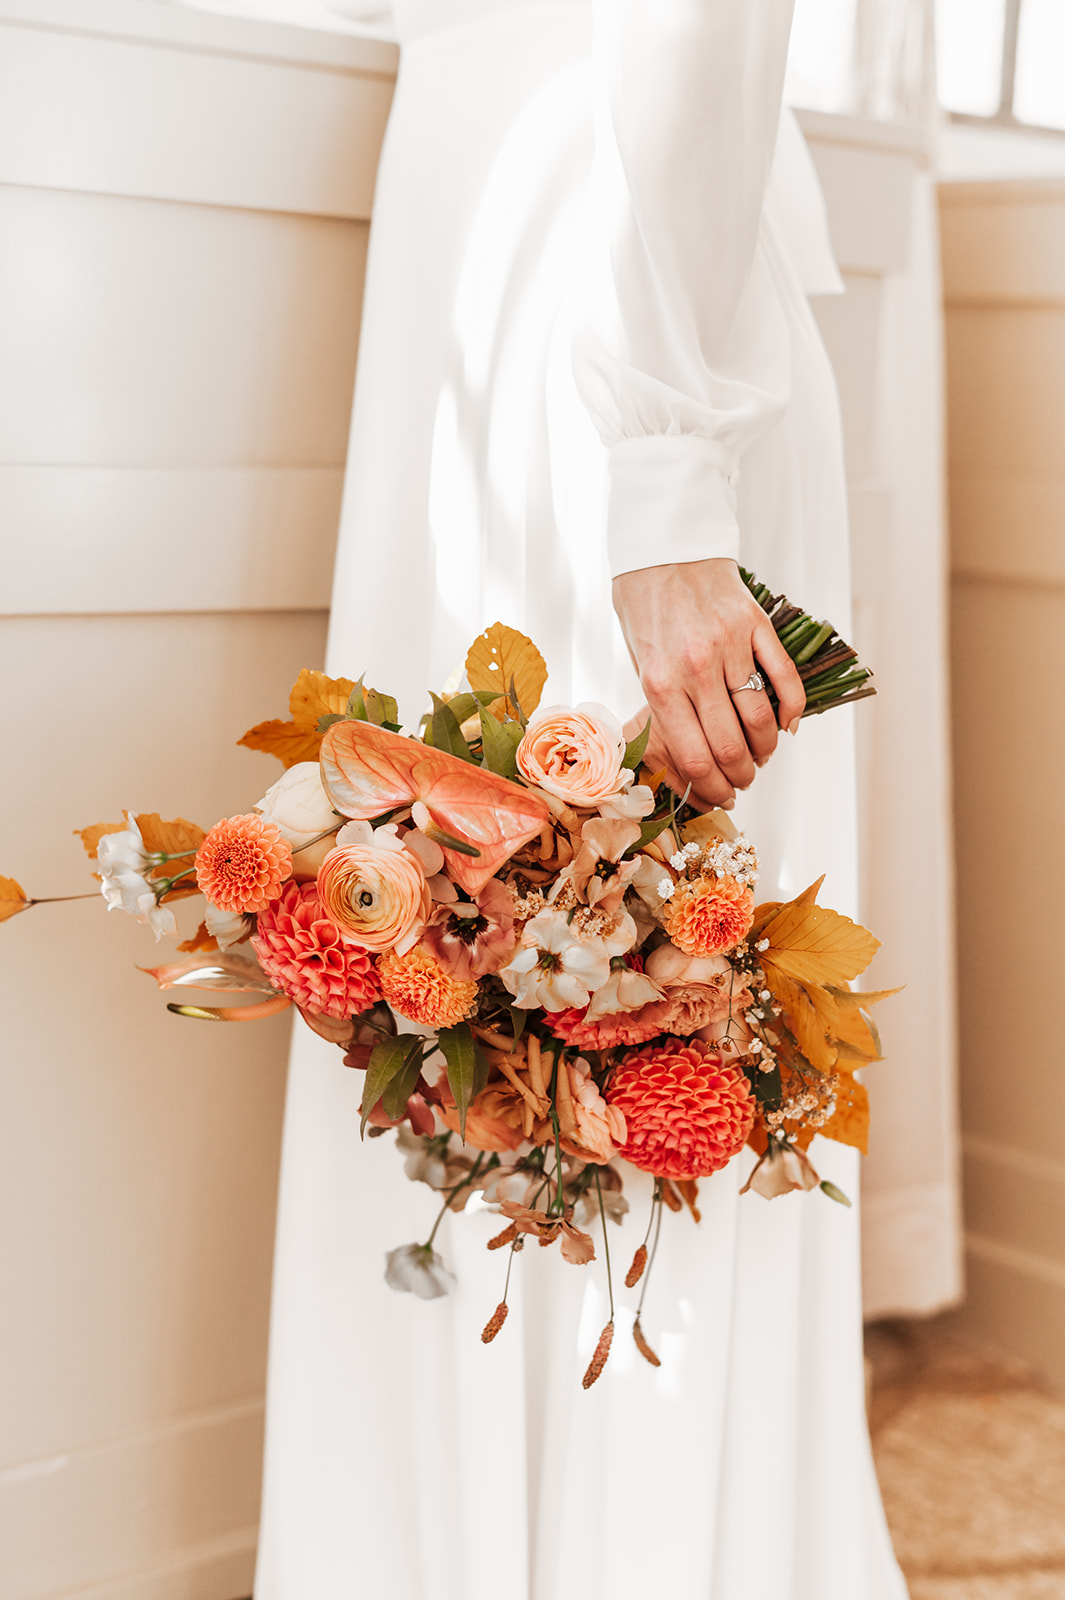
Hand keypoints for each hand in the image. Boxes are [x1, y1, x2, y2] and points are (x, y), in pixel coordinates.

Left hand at [613, 558, 804, 808]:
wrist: (663, 547)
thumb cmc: (645, 606)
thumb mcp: (639, 659)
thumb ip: (663, 702)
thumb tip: (690, 752)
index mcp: (660, 682)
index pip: (695, 757)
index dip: (713, 787)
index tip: (721, 795)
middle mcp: (695, 668)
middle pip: (731, 746)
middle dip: (742, 776)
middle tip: (744, 781)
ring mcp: (729, 646)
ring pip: (760, 718)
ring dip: (766, 748)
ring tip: (763, 755)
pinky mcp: (755, 625)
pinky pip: (783, 678)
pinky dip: (791, 709)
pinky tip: (786, 725)